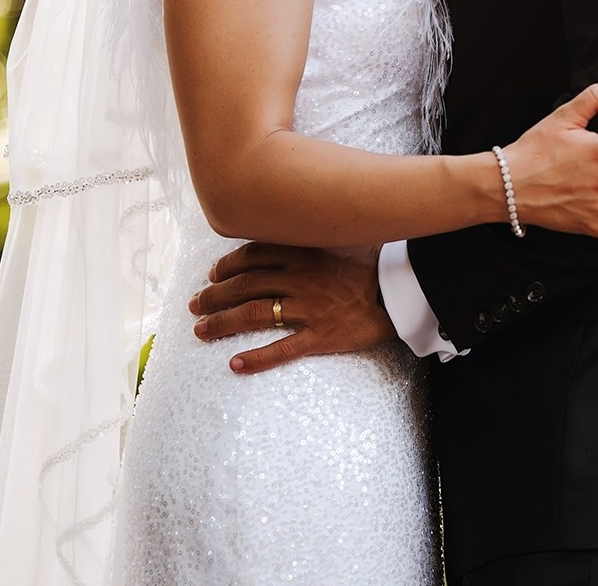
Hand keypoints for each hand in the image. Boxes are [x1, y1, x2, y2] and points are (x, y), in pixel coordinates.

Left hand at [188, 243, 391, 374]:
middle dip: (213, 295)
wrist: (403, 293)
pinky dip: (256, 358)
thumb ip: (310, 239)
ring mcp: (309, 308)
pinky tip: (235, 365)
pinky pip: (282, 349)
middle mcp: (301, 279)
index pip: (253, 256)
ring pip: (254, 314)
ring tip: (201, 331)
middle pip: (245, 285)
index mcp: (304, 254)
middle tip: (194, 305)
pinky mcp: (321, 335)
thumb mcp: (340, 242)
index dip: (228, 266)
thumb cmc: (372, 266)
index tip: (213, 274)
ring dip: (222, 323)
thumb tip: (283, 232)